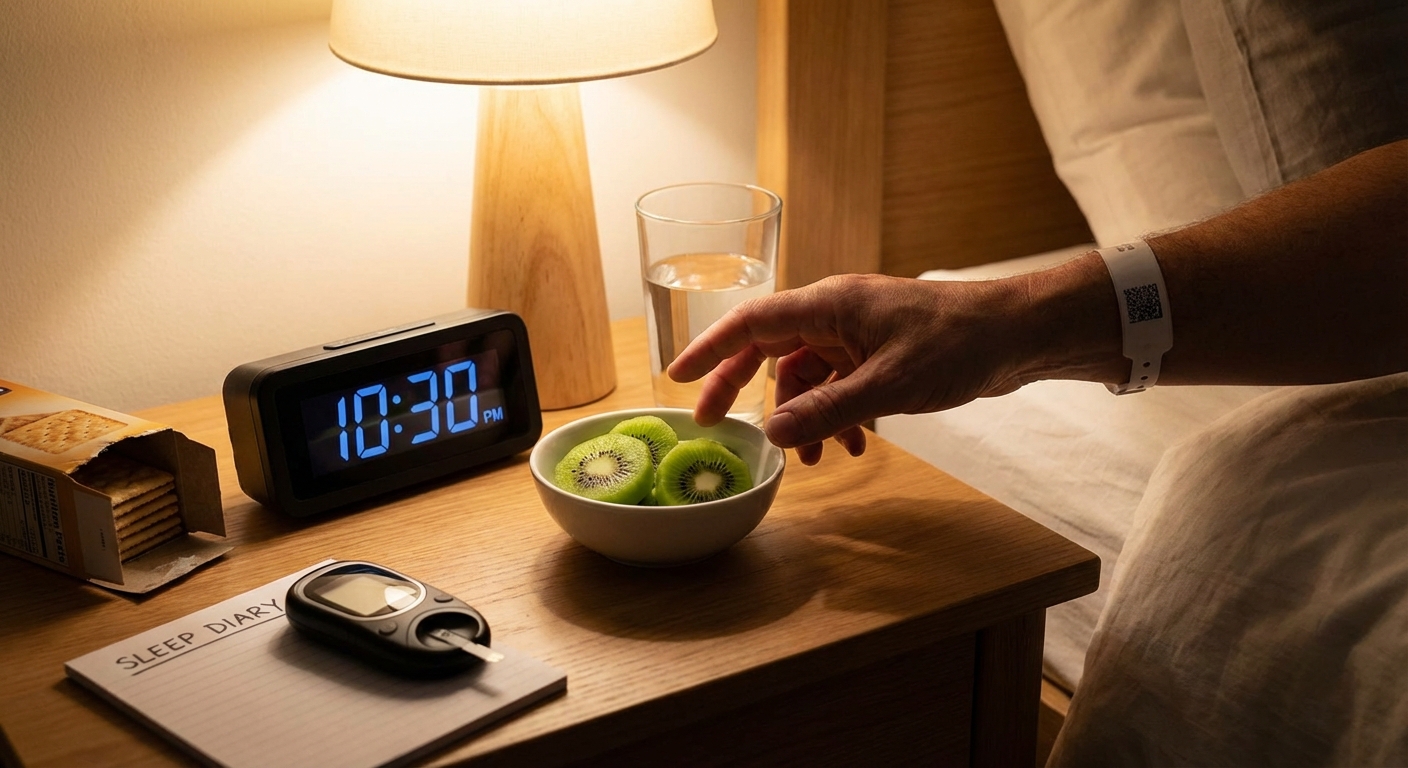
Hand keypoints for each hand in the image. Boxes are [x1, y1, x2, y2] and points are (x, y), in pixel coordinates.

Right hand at [667, 273, 1034, 464]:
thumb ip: (828, 410)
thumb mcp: (889, 385)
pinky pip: (839, 385)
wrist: (1018, 335)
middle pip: (769, 350)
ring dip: (804, 417)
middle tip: (715, 427)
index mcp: (829, 304)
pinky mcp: (879, 354)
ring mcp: (857, 334)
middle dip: (744, 391)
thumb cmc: (959, 343)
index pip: (750, 322)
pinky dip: (838, 417)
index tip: (675, 375)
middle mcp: (835, 314)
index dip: (709, 349)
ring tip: (814, 459)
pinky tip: (856, 447)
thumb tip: (771, 434)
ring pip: (806, 376)